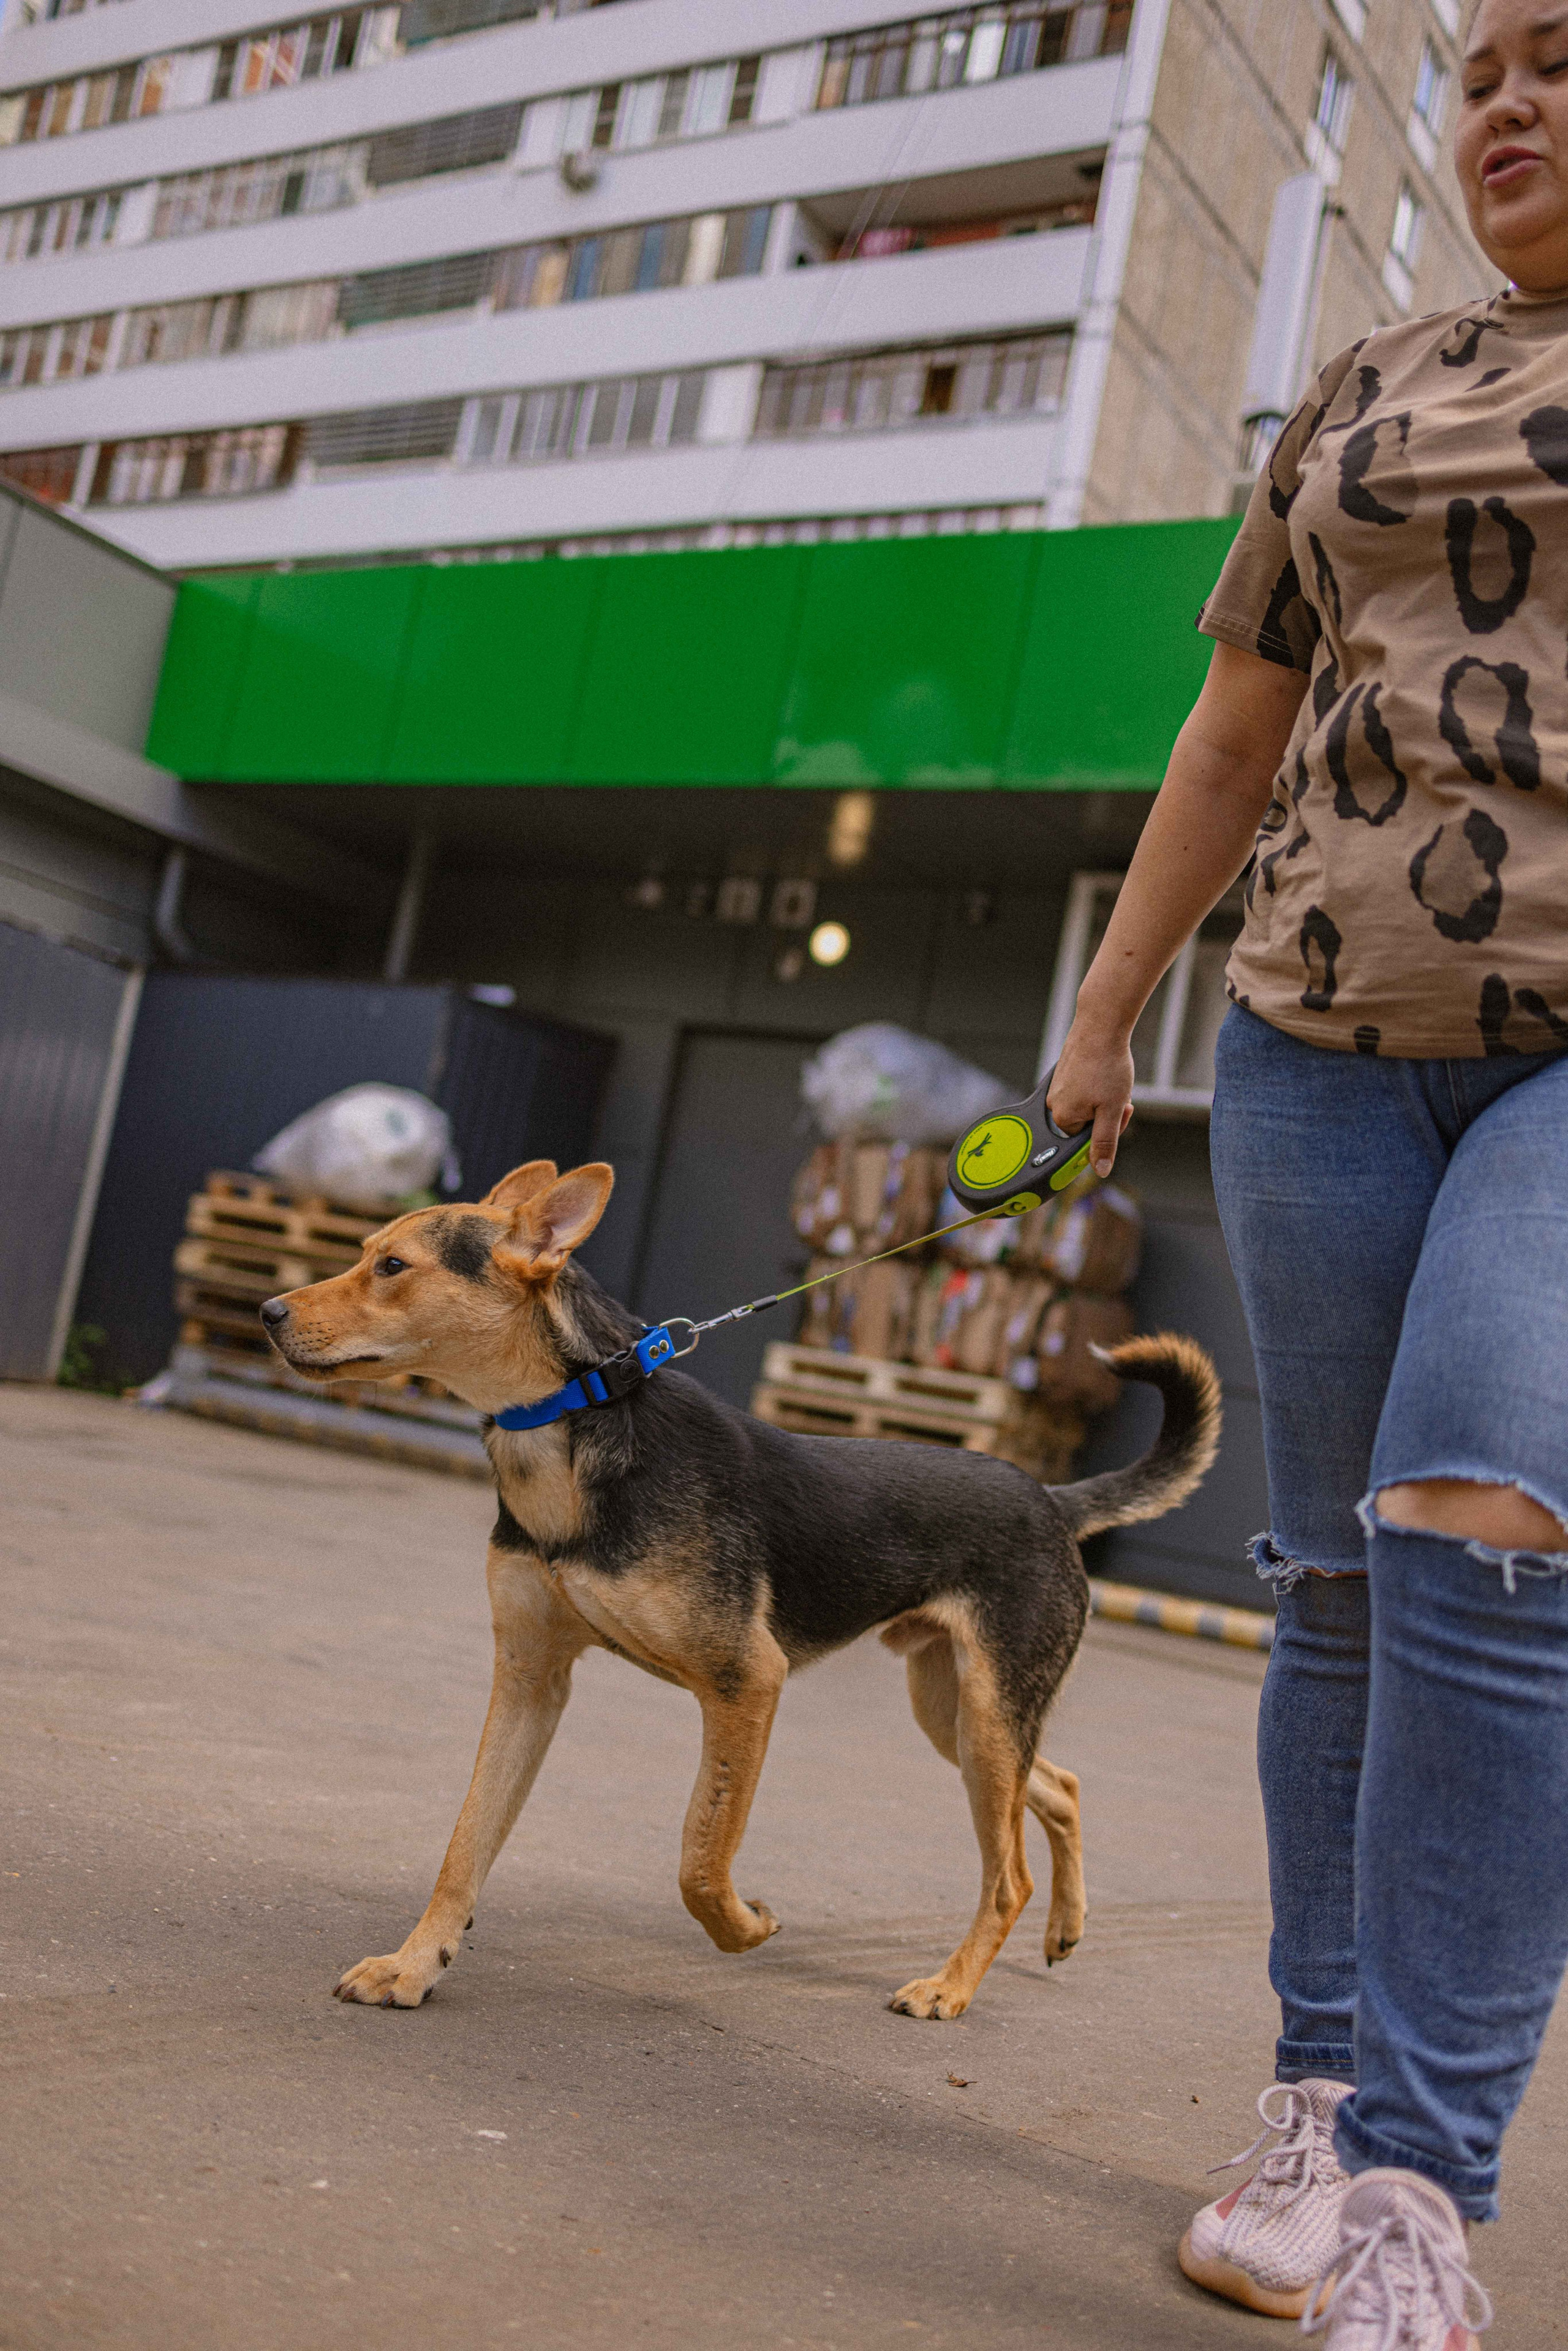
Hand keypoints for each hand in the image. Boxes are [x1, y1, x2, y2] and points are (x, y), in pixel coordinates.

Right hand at [1048, 1023, 1134, 1179]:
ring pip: (1088, 1106)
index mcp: (1062, 1118)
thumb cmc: (1107, 1066)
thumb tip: (1101, 1170)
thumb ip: (1104, 1143)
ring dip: (1106, 1100)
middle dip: (1108, 1115)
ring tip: (1115, 1082)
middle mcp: (1054, 1104)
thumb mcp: (1111, 1111)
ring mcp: (1058, 1087)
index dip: (1108, 1133)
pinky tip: (1107, 1073)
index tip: (1121, 1116)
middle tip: (1122, 1098)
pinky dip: (1098, 1086)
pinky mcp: (1064, 1073)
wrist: (1101, 1025)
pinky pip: (1084, 1090)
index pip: (1086, 1142)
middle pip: (1087, 1124)